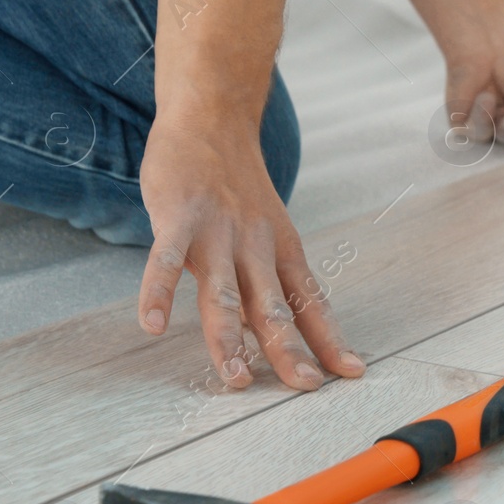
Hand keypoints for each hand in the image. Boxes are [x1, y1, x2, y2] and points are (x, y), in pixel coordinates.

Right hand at [135, 116, 364, 390]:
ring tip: (235, 377)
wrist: (212, 117)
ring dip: (230, 338)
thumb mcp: (267, 233)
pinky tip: (152, 325)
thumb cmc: (238, 185)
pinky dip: (158, 293)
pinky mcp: (177, 216)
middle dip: (289, 350)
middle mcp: (257, 246)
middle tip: (304, 386)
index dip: (330, 339)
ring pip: (225, 293)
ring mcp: (217, 232)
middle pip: (275, 307)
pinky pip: (166, 260)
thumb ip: (264, 283)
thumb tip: (265, 335)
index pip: (311, 303)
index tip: (350, 373)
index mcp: (282, 252)